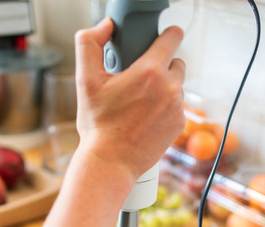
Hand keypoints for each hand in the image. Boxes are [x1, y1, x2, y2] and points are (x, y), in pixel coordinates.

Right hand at [74, 18, 185, 182]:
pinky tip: (145, 117)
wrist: (109, 162)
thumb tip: (105, 27)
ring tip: (138, 102)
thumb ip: (89, 44)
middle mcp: (170, 88)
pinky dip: (165, 107)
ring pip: (176, 85)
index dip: (167, 34)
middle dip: (160, 66)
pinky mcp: (179, 124)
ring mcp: (177, 108)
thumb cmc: (97, 124)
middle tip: (138, 79)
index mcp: (150, 72)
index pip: (173, 37)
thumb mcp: (85, 80)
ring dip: (163, 88)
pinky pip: (177, 106)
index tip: (162, 37)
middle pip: (175, 62)